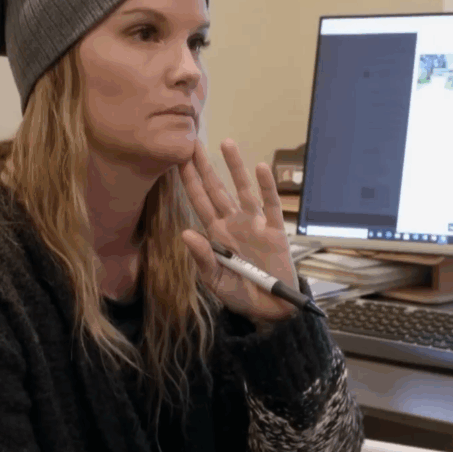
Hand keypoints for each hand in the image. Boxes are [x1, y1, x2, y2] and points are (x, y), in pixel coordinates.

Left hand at [179, 138, 298, 325]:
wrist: (269, 310)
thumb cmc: (239, 294)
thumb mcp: (215, 280)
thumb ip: (203, 257)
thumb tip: (185, 233)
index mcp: (215, 233)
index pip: (198, 201)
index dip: (188, 181)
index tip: (177, 159)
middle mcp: (233, 223)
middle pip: (216, 189)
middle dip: (205, 166)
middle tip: (194, 141)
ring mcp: (254, 224)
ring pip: (243, 190)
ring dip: (235, 167)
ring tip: (226, 143)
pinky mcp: (275, 231)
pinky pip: (270, 205)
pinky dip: (266, 186)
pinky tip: (260, 167)